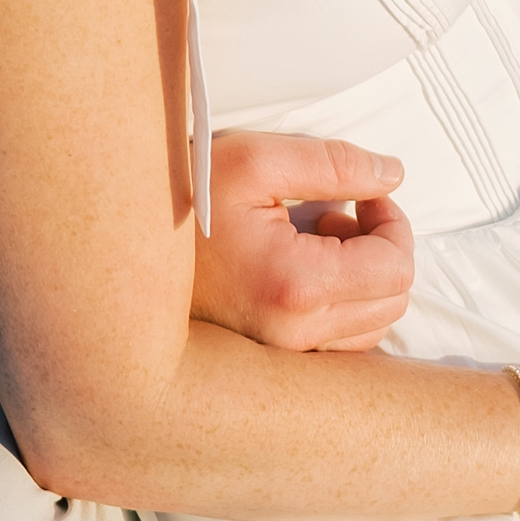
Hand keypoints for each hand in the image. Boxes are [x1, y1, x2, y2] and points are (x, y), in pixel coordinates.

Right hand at [195, 132, 413, 351]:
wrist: (123, 248)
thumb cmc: (182, 199)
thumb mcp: (256, 161)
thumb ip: (335, 164)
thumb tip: (392, 175)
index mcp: (297, 286)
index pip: (395, 267)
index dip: (393, 223)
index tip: (365, 196)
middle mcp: (293, 334)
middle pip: (391, 302)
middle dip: (382, 249)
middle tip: (341, 210)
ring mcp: (280, 354)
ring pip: (370, 328)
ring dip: (363, 279)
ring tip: (317, 238)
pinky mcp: (269, 359)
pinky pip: (338, 343)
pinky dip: (341, 305)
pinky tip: (305, 268)